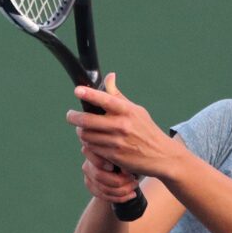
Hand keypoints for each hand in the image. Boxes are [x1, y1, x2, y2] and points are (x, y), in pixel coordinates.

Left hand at [64, 73, 178, 180]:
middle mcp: (122, 125)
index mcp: (128, 111)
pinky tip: (90, 141)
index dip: (90, 94)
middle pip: (87, 120)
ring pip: (86, 135)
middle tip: (71, 115)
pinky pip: (92, 148)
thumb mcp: (136, 110)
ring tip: (82, 129)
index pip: (106, 100)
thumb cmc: (145, 129)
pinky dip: (88, 144)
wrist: (160, 155)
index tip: (77, 90)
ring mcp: (117, 142)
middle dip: (74, 117)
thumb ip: (118, 96)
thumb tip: (109, 76)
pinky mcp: (113, 156)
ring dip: (81, 132)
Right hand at [81, 146, 139, 205]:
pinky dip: (121, 198)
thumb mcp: (130, 155)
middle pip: (99, 176)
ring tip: (135, 185)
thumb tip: (125, 171)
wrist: (127, 167)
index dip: (106, 165)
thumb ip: (125, 158)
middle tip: (134, 178)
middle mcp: (88, 162)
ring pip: (103, 188)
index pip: (95, 159)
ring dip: (123, 190)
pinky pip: (104, 196)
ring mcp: (88, 176)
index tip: (123, 170)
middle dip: (120, 180)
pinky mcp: (91, 186)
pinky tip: (133, 194)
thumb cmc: (131, 157)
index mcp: (96, 150)